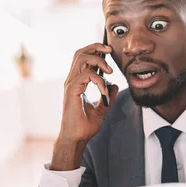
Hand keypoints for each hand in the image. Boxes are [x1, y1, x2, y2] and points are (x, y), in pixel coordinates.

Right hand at [51, 43, 118, 169]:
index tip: (109, 54)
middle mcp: (72, 80)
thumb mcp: (102, 109)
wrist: (77, 139)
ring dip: (98, 60)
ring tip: (110, 70)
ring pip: (82, 58)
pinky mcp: (72, 90)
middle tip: (110, 50)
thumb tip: (114, 85)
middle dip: (96, 47)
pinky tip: (105, 90)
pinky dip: (99, 80)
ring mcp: (71, 84)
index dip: (96, 51)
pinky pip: (87, 75)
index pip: (83, 58)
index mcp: (77, 82)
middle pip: (80, 53)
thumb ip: (107, 97)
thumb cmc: (84, 127)